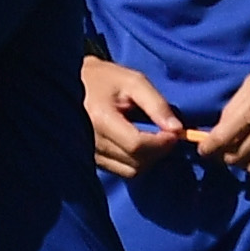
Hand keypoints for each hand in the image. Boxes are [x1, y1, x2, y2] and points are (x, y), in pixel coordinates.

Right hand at [82, 55, 184, 177]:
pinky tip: (138, 144)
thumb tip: (177, 129)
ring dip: (148, 159)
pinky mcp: (92, 161)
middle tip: (166, 133)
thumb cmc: (106, 79)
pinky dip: (136, 161)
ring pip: (130, 171)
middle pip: (136, 162)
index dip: (161, 143)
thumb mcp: (134, 82)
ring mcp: (90, 154)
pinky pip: (121, 171)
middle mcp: (92, 142)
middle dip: (158, 151)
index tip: (175, 133)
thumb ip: (157, 104)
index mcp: (101, 119)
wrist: (71, 85)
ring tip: (152, 138)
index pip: (137, 145)